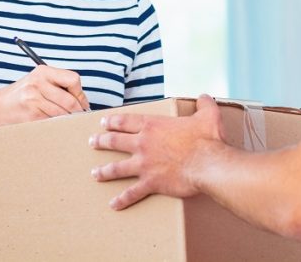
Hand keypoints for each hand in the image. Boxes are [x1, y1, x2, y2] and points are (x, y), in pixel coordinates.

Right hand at [0, 64, 89, 124]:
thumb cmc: (21, 96)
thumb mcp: (38, 82)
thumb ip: (58, 86)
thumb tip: (83, 102)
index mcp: (43, 71)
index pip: (73, 79)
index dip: (80, 94)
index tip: (81, 104)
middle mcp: (38, 83)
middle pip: (70, 100)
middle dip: (77, 111)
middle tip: (79, 118)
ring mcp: (33, 99)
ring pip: (62, 113)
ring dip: (68, 120)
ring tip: (66, 122)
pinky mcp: (30, 115)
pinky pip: (52, 122)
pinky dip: (56, 125)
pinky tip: (53, 125)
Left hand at [90, 94, 225, 208]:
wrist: (207, 163)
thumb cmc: (207, 139)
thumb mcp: (207, 115)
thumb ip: (204, 104)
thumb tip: (204, 97)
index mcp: (153, 126)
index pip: (126, 121)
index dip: (113, 121)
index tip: (104, 122)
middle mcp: (143, 144)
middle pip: (115, 141)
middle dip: (101, 141)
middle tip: (93, 142)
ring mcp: (144, 165)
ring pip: (117, 168)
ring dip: (104, 171)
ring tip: (94, 173)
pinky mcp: (150, 183)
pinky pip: (132, 193)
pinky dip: (122, 200)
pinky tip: (113, 204)